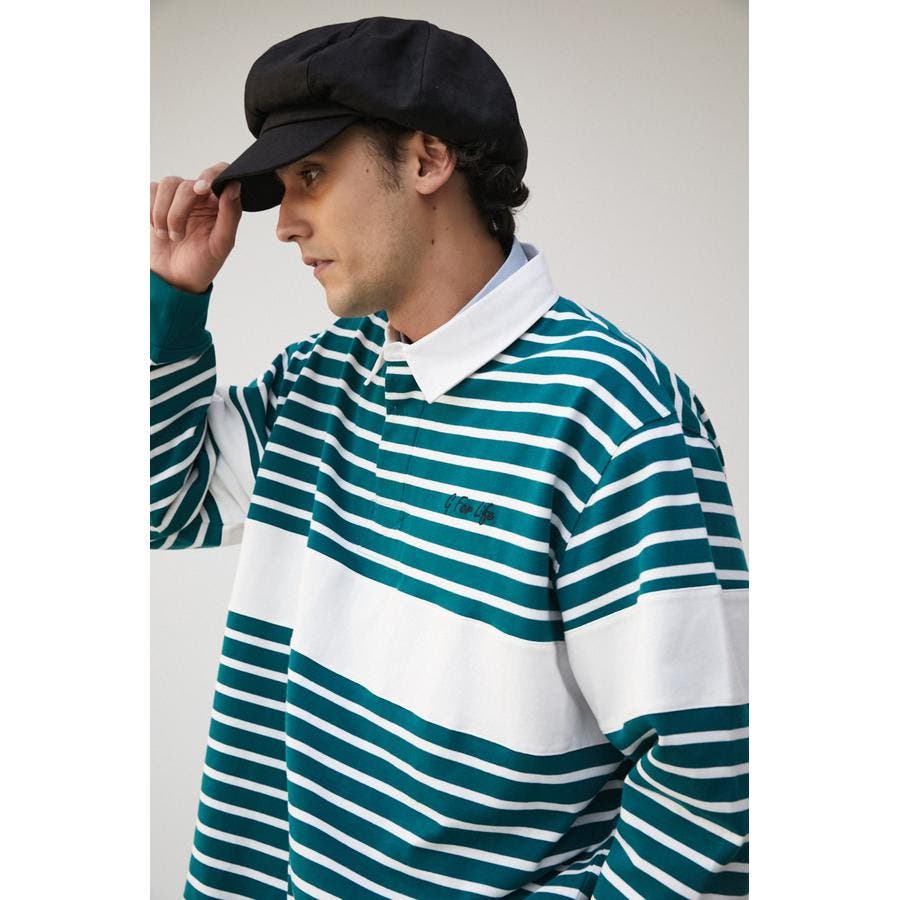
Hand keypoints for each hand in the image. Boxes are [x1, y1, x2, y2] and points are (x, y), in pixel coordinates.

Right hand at [150, 162, 241, 293]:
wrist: (173, 280)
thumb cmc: (202, 264)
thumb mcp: (221, 244)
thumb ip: (230, 215)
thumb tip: (234, 186)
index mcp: (219, 204)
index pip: (220, 173)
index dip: (211, 175)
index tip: (203, 189)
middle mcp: (199, 197)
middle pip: (187, 184)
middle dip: (178, 212)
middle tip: (177, 237)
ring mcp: (176, 198)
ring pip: (167, 184)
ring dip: (163, 213)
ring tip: (165, 236)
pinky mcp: (155, 201)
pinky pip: (149, 191)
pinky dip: (149, 210)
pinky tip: (154, 227)